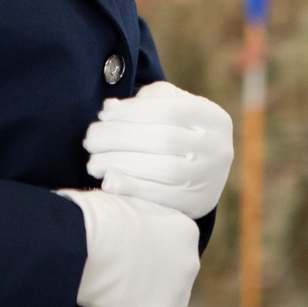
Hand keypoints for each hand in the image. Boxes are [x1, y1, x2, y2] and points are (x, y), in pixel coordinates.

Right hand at [57, 188, 199, 306]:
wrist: (85, 243)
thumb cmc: (97, 216)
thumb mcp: (127, 203)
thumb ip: (138, 217)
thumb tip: (125, 221)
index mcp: (185, 230)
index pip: (173, 246)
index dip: (148, 251)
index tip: (128, 252)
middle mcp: (191, 261)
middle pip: (173, 275)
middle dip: (152, 276)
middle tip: (122, 272)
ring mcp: (179, 293)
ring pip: (165, 302)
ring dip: (145, 300)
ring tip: (116, 290)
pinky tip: (116, 305)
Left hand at [84, 80, 233, 220]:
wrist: (202, 169)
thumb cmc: (176, 128)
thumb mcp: (169, 105)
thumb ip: (142, 101)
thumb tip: (109, 109)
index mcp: (213, 118)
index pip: (169, 110)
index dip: (132, 111)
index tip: (104, 113)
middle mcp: (218, 149)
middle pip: (163, 140)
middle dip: (119, 138)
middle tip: (90, 139)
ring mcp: (210, 179)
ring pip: (162, 170)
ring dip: (120, 164)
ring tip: (93, 162)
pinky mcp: (197, 205)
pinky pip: (162, 198)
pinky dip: (132, 189)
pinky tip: (108, 181)